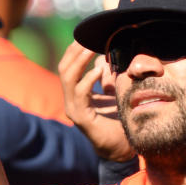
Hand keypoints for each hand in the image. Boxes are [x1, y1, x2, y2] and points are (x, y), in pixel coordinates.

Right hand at [58, 41, 133, 161]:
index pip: (69, 66)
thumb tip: (105, 59)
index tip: (86, 35)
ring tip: (91, 47)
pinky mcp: (81, 118)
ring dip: (80, 60)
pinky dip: (88, 79)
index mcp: (77, 93)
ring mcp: (74, 109)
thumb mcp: (113, 94)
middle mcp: (71, 100)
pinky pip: (81, 93)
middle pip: (65, 68)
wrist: (121, 149)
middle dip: (75, 51)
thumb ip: (107, 78)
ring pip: (68, 78)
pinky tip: (99, 70)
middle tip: (87, 37)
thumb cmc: (118, 122)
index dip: (75, 50)